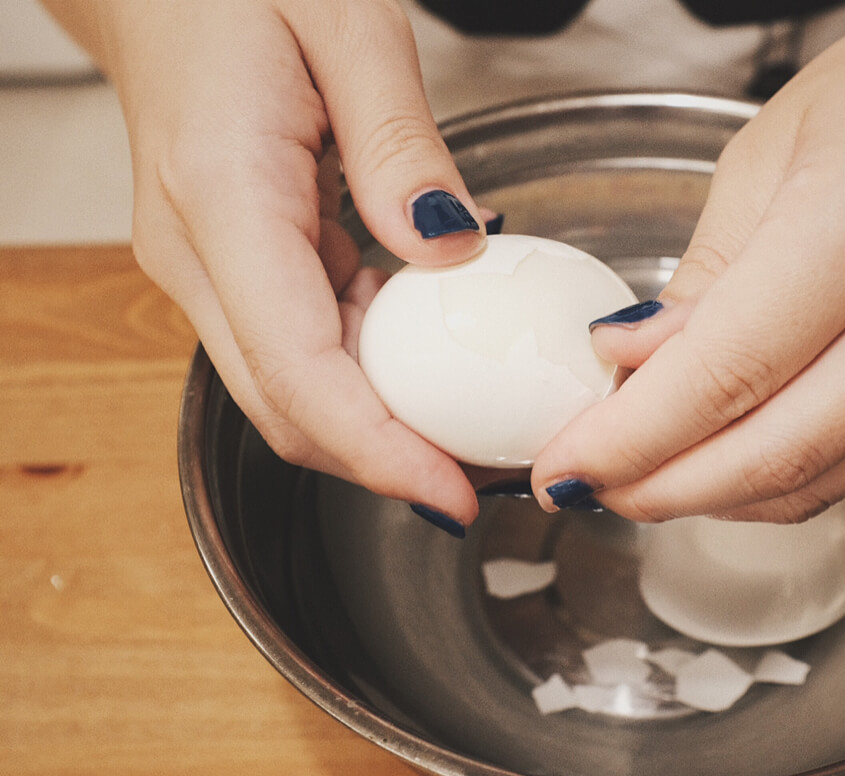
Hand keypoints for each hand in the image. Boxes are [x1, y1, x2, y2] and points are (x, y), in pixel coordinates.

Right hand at [59, 0, 487, 530]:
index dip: (379, 451)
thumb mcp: (349, 27)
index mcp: (222, 197)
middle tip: (484, 480)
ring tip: (476, 432)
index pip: (297, 370)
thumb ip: (401, 147)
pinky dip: (369, 373)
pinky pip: (300, 345)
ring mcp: (207, 269)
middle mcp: (198, 255)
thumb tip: (451, 253)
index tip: (452, 497)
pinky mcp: (233, 266)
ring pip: (293, 390)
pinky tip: (433, 364)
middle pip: (288, 408)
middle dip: (385, 461)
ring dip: (381, 425)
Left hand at [530, 2, 844, 522]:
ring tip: (638, 481)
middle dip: (661, 489)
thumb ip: (699, 278)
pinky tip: (717, 466)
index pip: (725, 372)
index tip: (565, 462)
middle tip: (587, 488)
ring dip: (712, 499)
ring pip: (817, 477)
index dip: (631, 438)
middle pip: (774, 450)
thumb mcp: (763, 153)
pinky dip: (773, 482)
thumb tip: (632, 369)